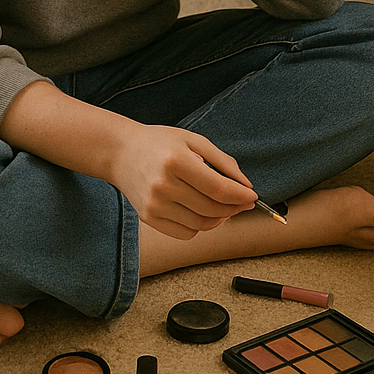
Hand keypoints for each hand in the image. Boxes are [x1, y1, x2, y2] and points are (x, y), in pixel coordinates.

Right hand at [110, 125, 257, 239]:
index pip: (217, 188)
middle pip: (211, 208)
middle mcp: (163, 185)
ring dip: (219, 218)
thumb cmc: (159, 143)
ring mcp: (154, 205)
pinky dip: (201, 226)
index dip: (240, 196)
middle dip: (234, 208)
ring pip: (201, 224)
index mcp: (175, 161)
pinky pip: (185, 233)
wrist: (121, 153)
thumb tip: (246, 186)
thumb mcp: (193, 140)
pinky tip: (202, 211)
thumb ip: (222, 161)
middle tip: (242, 201)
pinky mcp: (149, 218)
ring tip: (223, 206)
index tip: (253, 197)